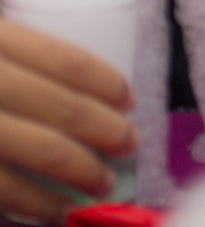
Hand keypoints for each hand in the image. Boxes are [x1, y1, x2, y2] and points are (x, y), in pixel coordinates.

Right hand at [0, 20, 134, 222]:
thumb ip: (12, 55)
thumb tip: (73, 88)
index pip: (66, 59)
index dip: (107, 83)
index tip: (129, 101)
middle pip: (63, 106)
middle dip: (107, 130)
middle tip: (130, 144)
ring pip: (41, 150)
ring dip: (82, 171)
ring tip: (103, 183)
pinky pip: (2, 188)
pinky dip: (35, 203)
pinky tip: (56, 211)